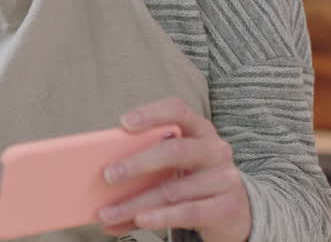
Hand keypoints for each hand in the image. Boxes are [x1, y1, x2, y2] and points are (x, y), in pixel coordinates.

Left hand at [97, 98, 250, 241]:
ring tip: (108, 213)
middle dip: (138, 163)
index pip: (177, 110)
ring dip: (136, 203)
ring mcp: (224, 179)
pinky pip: (188, 213)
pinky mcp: (226, 208)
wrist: (232, 210)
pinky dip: (160, 218)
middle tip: (108, 175)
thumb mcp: (173, 164)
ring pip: (174, 190)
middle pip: (175, 151)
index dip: (151, 113)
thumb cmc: (191, 178)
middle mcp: (215, 150)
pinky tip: (139, 221)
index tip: (123, 123)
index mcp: (198, 129)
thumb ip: (145, 163)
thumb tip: (98, 182)